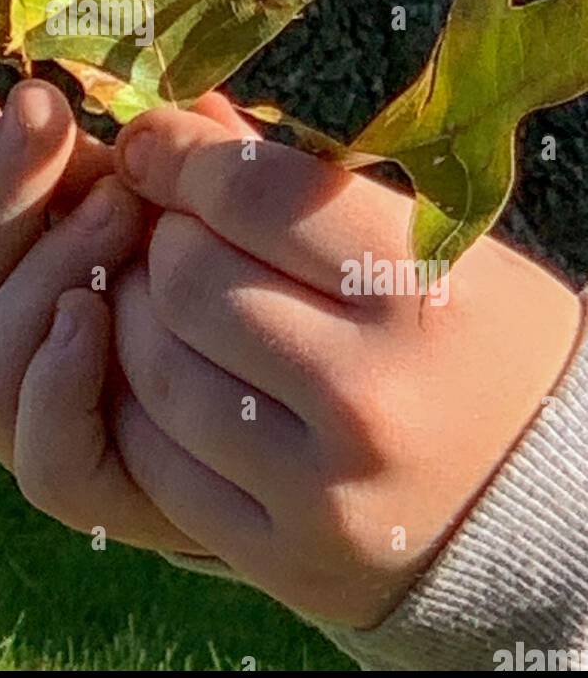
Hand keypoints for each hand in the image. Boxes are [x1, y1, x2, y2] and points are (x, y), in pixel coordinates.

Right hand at [0, 79, 228, 552]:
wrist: (286, 422)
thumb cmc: (230, 291)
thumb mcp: (201, 212)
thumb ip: (183, 168)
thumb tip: (188, 103)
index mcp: (7, 288)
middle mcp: (9, 358)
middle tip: (44, 116)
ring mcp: (44, 429)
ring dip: (41, 271)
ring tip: (117, 204)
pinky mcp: (99, 493)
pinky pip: (44, 461)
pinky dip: (57, 386)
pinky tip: (95, 315)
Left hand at [104, 106, 584, 626]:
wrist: (546, 503)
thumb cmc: (475, 342)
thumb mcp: (425, 244)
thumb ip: (298, 183)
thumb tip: (184, 120)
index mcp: (420, 295)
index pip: (254, 195)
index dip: (180, 154)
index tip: (153, 143)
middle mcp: (370, 396)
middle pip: (189, 279)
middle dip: (160, 236)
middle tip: (170, 228)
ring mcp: (321, 490)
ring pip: (158, 368)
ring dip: (132, 314)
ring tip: (155, 294)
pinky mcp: (283, 558)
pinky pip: (155, 462)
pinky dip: (137, 403)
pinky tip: (163, 372)